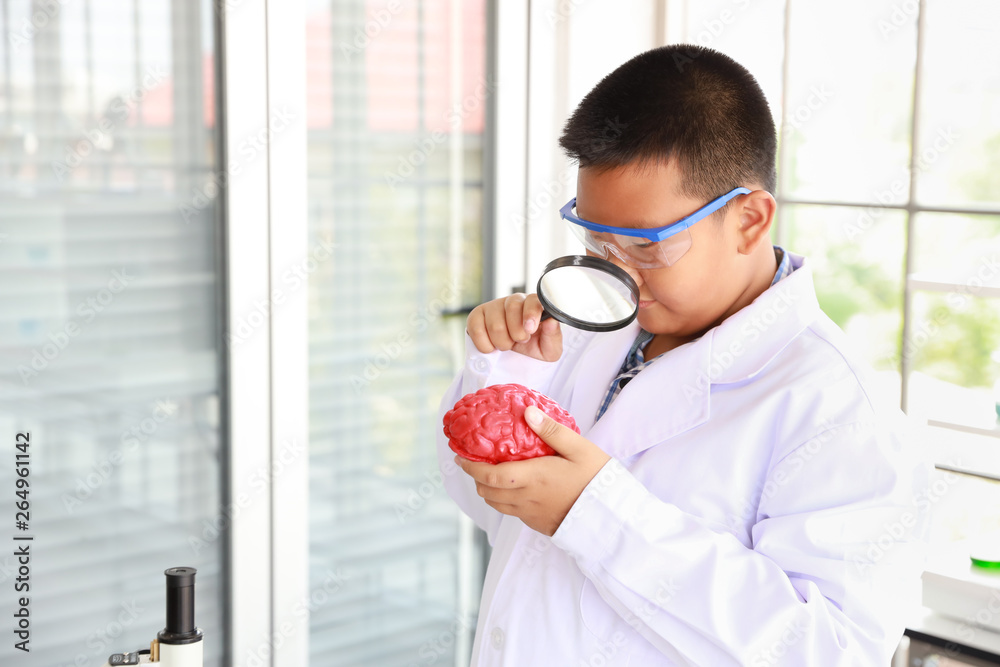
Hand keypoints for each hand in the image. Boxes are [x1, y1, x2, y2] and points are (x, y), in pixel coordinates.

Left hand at [455, 405, 610, 535]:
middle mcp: (526, 499)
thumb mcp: (579, 448)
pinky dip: (503, 500)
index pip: (489, 475)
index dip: (470, 467)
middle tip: (476, 462)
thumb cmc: (597, 479)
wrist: (613, 517)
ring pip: (497, 504)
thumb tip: (526, 412)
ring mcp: (531, 515)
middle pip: (487, 492)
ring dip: (488, 489)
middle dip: (476, 477)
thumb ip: (551, 430)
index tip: (460, 457)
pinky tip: (514, 488)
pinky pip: (511, 512)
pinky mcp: (538, 524)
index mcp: (532, 478)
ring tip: (492, 473)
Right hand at [466, 293, 561, 361]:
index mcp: (534, 305)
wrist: (515, 358)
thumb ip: (553, 335)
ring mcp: (494, 306)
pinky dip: (485, 344)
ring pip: (494, 324)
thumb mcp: (549, 348)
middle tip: (520, 341)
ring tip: (507, 344)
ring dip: (502, 342)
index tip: (530, 330)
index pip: (532, 300)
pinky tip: (492, 345)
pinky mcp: (477, 315)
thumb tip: (551, 320)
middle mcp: (514, 301)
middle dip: (516, 333)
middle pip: (512, 308)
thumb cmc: (534, 347)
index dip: (530, 314)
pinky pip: (476, 329)